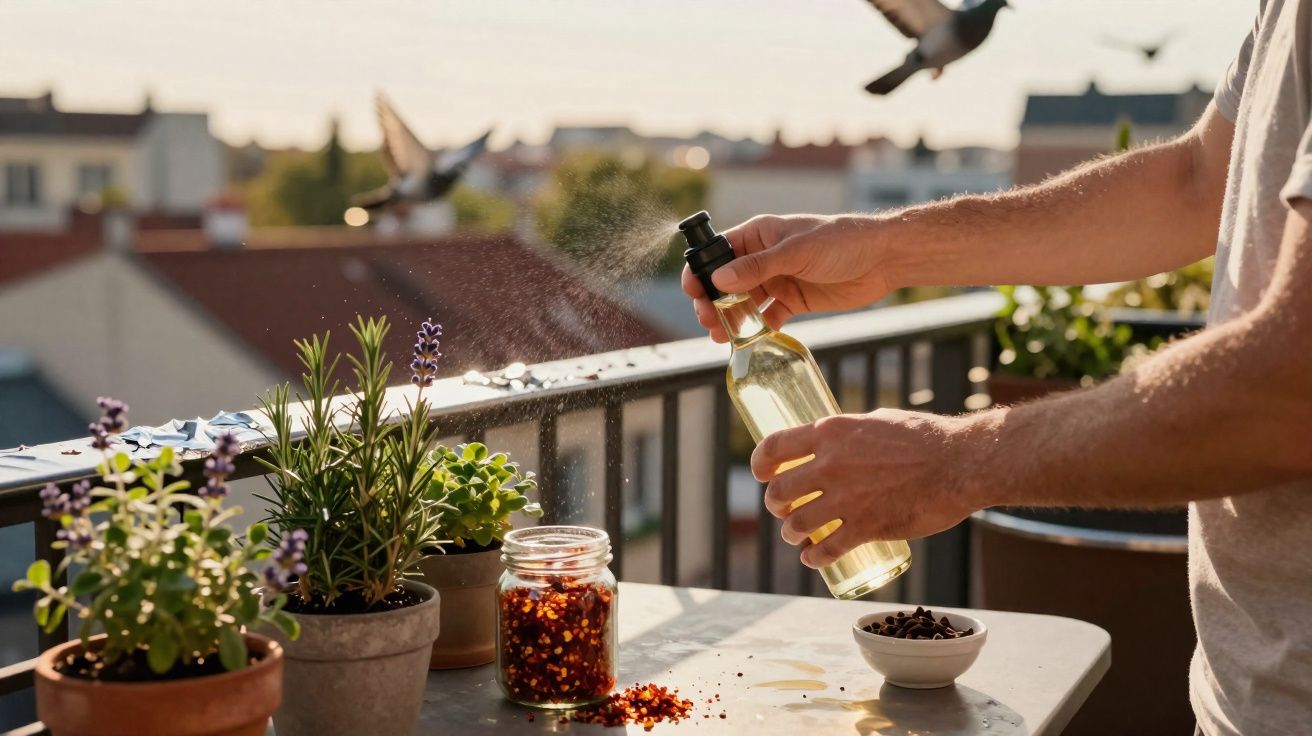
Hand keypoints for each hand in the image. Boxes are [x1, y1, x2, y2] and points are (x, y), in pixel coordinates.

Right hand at [680, 214, 895, 341]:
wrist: (882, 259)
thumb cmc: (841, 241)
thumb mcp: (796, 252)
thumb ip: (758, 267)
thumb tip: (719, 280)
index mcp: (759, 235)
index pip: (718, 251)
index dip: (702, 271)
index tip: (693, 293)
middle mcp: (763, 257)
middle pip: (726, 282)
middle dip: (713, 302)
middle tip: (708, 322)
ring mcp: (778, 280)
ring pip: (744, 302)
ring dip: (731, 319)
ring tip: (722, 337)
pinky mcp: (793, 300)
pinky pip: (767, 317)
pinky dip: (758, 329)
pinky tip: (752, 340)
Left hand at [752, 409, 983, 568]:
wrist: (959, 463)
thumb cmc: (924, 437)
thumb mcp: (875, 421)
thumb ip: (848, 434)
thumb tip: (833, 442)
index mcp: (830, 432)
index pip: (773, 449)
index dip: (761, 465)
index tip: (763, 474)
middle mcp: (830, 465)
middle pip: (778, 492)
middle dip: (777, 504)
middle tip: (785, 509)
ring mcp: (846, 498)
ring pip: (796, 525)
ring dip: (792, 534)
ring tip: (798, 536)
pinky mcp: (866, 527)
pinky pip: (825, 550)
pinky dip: (814, 557)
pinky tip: (814, 557)